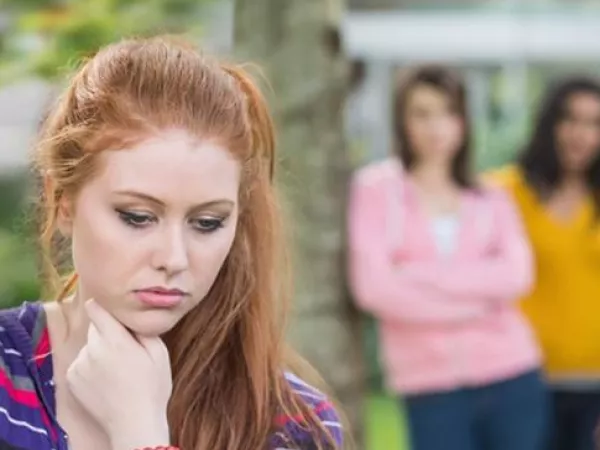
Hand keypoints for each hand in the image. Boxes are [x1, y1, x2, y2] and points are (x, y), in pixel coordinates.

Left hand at [66, 299, 172, 449]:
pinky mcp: (72, 379)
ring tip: (116, 369)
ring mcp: (80, 364)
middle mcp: (93, 349)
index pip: (97, 310)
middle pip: (95, 329)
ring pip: (88, 346)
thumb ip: (143, 330)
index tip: (104, 306)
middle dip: (107, 334)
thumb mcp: (160, 353)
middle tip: (124, 350)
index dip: (101, 306)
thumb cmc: (152, 387)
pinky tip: (105, 380)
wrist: (134, 423)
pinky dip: (90, 367)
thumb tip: (132, 316)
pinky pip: (81, 362)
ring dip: (98, 351)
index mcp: (116, 340)